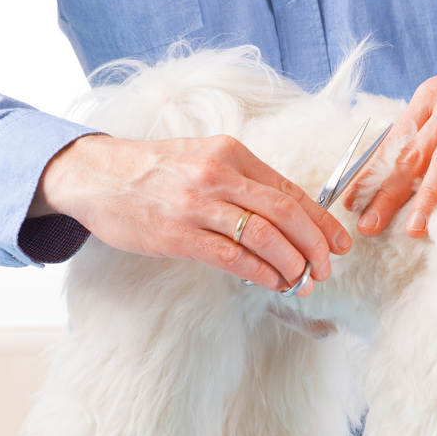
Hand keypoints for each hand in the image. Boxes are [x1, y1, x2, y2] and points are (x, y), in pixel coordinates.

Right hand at [31, 134, 350, 294]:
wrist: (97, 176)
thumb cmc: (153, 171)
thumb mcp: (202, 159)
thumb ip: (241, 182)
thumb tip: (288, 215)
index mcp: (230, 152)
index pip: (289, 190)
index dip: (321, 221)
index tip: (339, 243)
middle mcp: (218, 174)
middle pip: (285, 213)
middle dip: (314, 246)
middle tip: (325, 268)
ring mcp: (197, 205)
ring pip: (264, 237)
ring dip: (291, 264)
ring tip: (301, 281)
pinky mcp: (178, 235)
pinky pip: (233, 257)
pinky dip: (261, 273)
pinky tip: (273, 283)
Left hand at [344, 63, 436, 238]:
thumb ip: (423, 122)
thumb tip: (392, 161)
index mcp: (428, 97)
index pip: (392, 141)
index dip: (370, 173)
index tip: (350, 201)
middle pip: (411, 155)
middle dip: (388, 193)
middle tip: (369, 224)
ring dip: (427, 195)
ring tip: (413, 227)